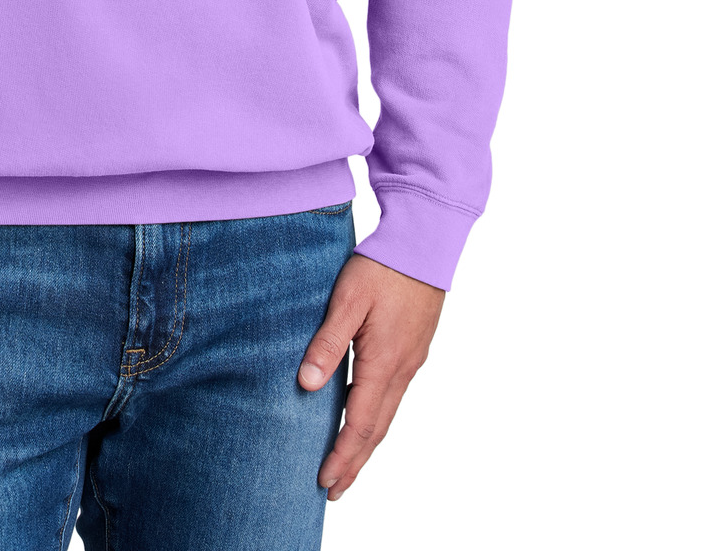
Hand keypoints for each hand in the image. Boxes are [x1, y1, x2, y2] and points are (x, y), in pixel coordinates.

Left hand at [298, 251, 443, 499]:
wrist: (425, 243)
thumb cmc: (383, 266)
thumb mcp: (348, 300)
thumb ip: (327, 342)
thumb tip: (307, 386)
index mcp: (383, 362)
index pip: (360, 423)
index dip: (341, 455)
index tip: (324, 481)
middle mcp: (401, 369)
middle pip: (376, 429)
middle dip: (354, 462)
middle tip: (333, 490)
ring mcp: (410, 360)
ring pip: (387, 415)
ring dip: (366, 444)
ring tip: (348, 465)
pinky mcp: (413, 349)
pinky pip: (393, 396)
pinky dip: (377, 419)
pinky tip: (366, 418)